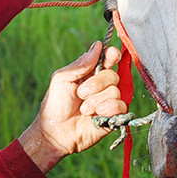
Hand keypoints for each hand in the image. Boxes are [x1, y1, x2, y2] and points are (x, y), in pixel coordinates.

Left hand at [17, 42, 124, 171]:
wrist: (56, 131)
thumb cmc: (55, 105)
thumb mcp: (62, 78)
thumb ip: (81, 63)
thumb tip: (98, 45)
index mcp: (90, 74)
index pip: (108, 59)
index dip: (112, 55)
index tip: (111, 55)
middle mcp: (101, 86)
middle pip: (112, 75)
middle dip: (96, 84)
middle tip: (80, 93)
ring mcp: (108, 101)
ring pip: (115, 91)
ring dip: (96, 100)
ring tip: (84, 109)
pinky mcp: (113, 116)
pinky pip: (121, 106)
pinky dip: (107, 109)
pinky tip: (96, 115)